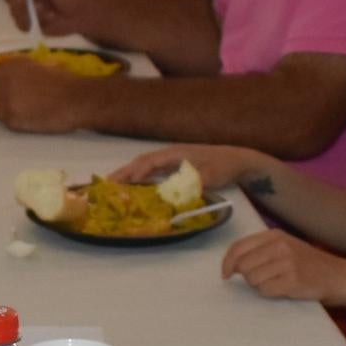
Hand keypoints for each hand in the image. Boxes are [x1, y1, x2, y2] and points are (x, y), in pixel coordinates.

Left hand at [0, 60, 103, 134]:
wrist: (74, 98)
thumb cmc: (64, 82)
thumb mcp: (40, 66)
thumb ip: (23, 71)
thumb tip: (14, 80)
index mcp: (11, 65)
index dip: (1, 88)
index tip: (11, 94)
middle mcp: (3, 79)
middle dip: (0, 100)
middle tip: (18, 106)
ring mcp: (5, 98)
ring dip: (9, 113)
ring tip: (29, 113)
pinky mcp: (10, 117)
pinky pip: (6, 122)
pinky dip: (17, 123)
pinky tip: (32, 119)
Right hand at [10, 0, 100, 39]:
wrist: (80, 14)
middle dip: (22, 3)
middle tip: (39, 6)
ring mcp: (22, 5)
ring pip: (15, 11)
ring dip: (33, 14)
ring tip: (51, 13)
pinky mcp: (24, 20)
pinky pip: (22, 25)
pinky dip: (36, 24)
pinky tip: (49, 20)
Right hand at [115, 144, 267, 191]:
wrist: (238, 160)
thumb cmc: (224, 165)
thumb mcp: (212, 175)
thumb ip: (194, 183)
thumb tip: (177, 193)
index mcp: (176, 152)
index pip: (150, 161)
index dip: (135, 171)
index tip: (122, 182)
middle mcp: (171, 154)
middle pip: (142, 161)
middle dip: (125, 172)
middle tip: (106, 184)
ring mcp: (173, 160)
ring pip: (146, 166)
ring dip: (130, 174)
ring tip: (113, 186)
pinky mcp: (176, 166)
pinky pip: (153, 171)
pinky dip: (141, 177)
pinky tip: (134, 186)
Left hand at [220, 229, 345, 305]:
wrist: (338, 275)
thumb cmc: (307, 263)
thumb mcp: (284, 247)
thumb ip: (259, 250)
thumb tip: (231, 264)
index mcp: (274, 235)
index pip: (239, 247)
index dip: (228, 262)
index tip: (225, 274)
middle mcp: (280, 245)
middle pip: (243, 265)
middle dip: (247, 276)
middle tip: (264, 278)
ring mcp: (287, 262)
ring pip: (252, 279)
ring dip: (260, 285)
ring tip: (277, 282)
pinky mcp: (292, 280)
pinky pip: (265, 290)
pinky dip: (270, 293)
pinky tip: (283, 289)